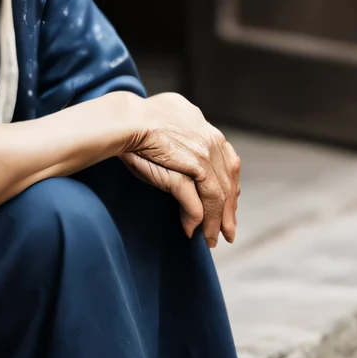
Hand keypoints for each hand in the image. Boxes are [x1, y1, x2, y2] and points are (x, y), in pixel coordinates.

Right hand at [119, 93, 240, 247]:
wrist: (126, 118)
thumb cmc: (137, 119)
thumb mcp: (168, 123)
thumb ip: (183, 135)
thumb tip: (185, 153)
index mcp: (206, 129)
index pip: (228, 162)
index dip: (230, 185)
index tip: (229, 202)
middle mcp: (210, 141)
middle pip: (227, 182)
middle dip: (228, 210)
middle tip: (228, 231)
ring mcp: (203, 156)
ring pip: (217, 197)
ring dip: (214, 222)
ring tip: (210, 240)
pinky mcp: (191, 169)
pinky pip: (199, 203)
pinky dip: (196, 219)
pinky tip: (191, 230)